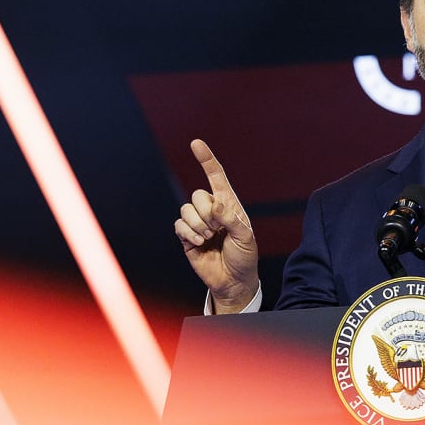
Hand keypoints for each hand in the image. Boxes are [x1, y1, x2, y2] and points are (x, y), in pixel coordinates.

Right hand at [174, 139, 258, 312]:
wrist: (233, 280)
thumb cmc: (244, 257)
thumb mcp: (245, 237)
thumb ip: (231, 219)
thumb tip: (214, 205)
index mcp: (229, 204)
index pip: (216, 177)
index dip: (206, 160)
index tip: (196, 143)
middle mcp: (212, 210)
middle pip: (198, 195)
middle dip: (206, 213)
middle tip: (217, 230)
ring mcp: (198, 222)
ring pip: (186, 209)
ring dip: (198, 225)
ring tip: (209, 238)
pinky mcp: (186, 236)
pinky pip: (179, 224)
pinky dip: (188, 234)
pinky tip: (199, 244)